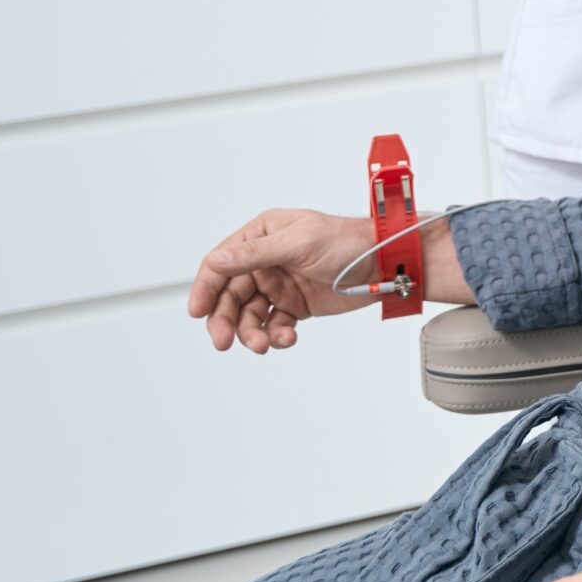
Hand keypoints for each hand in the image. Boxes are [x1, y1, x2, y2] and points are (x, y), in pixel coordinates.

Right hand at [188, 209, 372, 352]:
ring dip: (251, 332)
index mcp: (263, 236)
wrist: (385, 264)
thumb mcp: (300, 242)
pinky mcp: (295, 305)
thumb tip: (217, 260)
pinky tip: (286, 338)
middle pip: (230, 295)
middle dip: (224, 319)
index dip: (205, 287)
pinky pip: (274, 324)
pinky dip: (276, 335)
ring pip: (250, 315)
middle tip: (223, 341)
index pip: (221, 264)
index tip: (196, 310)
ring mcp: (280, 284)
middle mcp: (267, 260)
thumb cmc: (349, 241)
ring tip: (263, 344)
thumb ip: (256, 253)